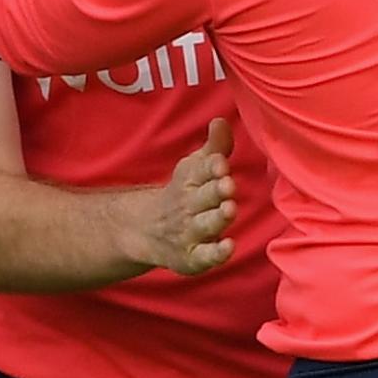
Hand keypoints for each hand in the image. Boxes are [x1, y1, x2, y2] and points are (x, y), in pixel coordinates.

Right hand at [146, 118, 238, 275]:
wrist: (148, 231)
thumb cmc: (185, 194)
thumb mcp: (195, 168)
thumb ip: (215, 146)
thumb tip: (221, 120)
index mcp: (191, 181)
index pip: (200, 170)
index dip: (211, 167)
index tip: (221, 162)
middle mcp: (189, 206)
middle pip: (203, 197)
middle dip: (216, 190)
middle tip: (227, 184)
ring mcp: (190, 232)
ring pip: (205, 225)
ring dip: (217, 218)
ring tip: (229, 209)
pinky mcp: (192, 257)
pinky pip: (204, 257)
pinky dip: (215, 254)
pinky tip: (229, 246)